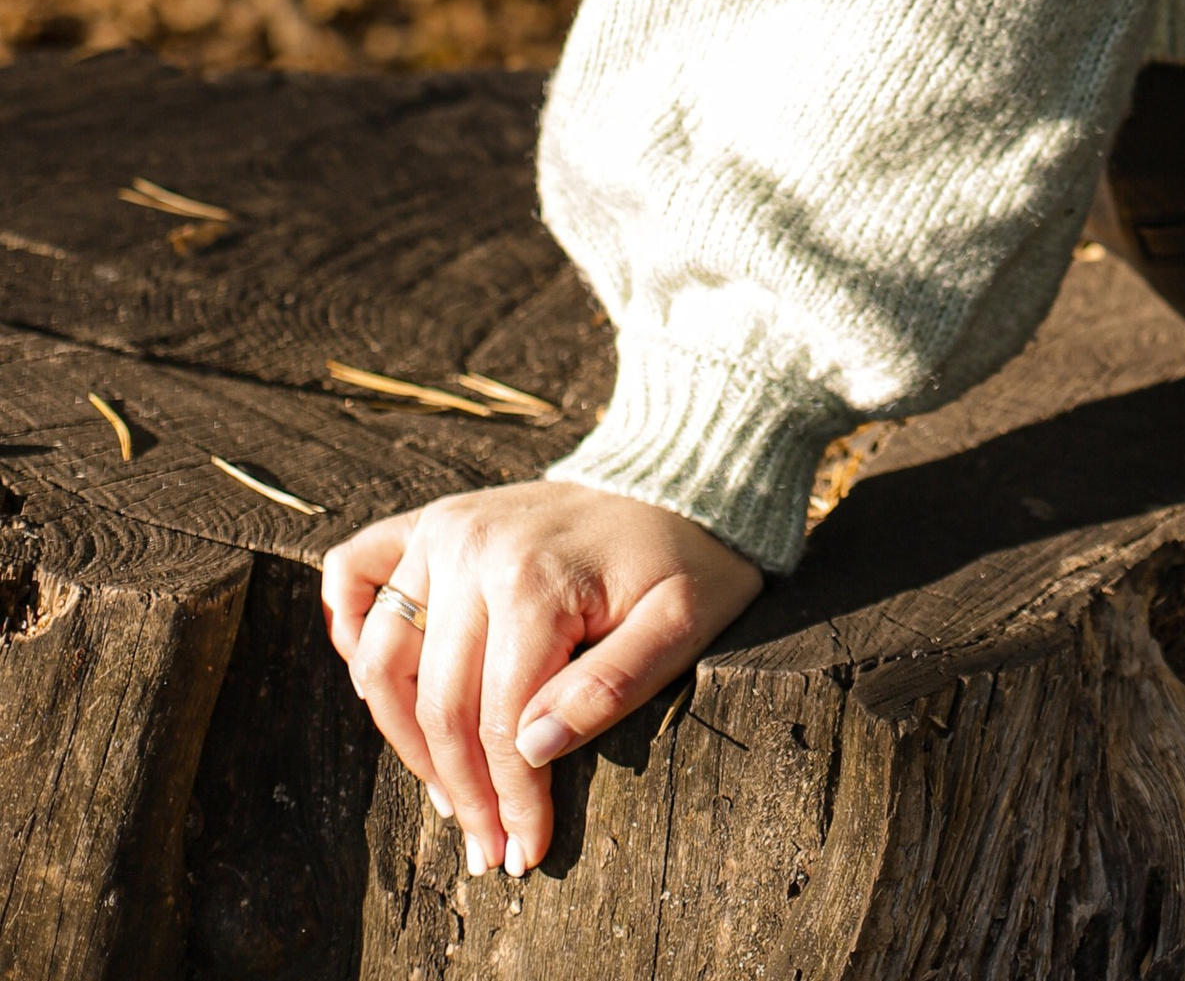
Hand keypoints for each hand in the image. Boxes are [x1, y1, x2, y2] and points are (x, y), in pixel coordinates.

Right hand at [322, 477, 762, 878]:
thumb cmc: (690, 559)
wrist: (677, 477)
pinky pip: (354, 570)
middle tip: (489, 849)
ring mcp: (444, 530)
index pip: (501, 723)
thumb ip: (610, 687)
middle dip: (462, 793)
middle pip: (438, 705)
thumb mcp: (684, 625)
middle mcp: (472, 549)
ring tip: (449, 794)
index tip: (526, 854)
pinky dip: (347, 626)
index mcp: (534, 579)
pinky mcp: (431, 520)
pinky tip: (386, 686)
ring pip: (383, 660)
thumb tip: (530, 750)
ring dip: (404, 739)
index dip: (511, 800)